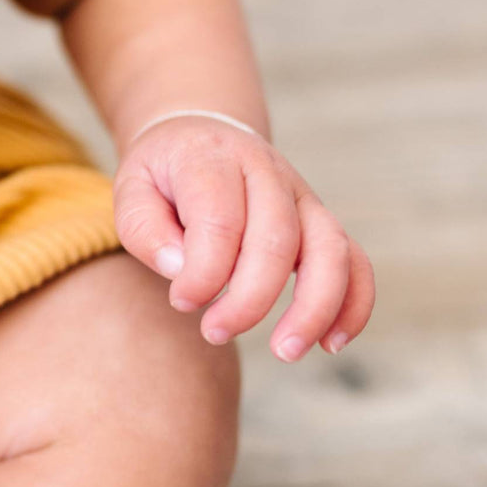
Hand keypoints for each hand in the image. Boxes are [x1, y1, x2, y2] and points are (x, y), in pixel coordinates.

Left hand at [113, 115, 374, 359]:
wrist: (200, 134)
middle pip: (277, 240)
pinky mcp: (320, 220)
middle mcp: (266, 171)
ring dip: (314, 308)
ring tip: (285, 352)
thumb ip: (144, 228)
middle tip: (214, 332)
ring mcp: (302, 195)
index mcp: (214, 159)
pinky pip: (354, 261)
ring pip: (330, 250)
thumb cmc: (162, 173)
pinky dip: (354, 303)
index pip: (221, 221)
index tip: (181, 302)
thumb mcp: (131, 187)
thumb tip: (181, 269)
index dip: (204, 273)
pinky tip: (331, 343)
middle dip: (250, 300)